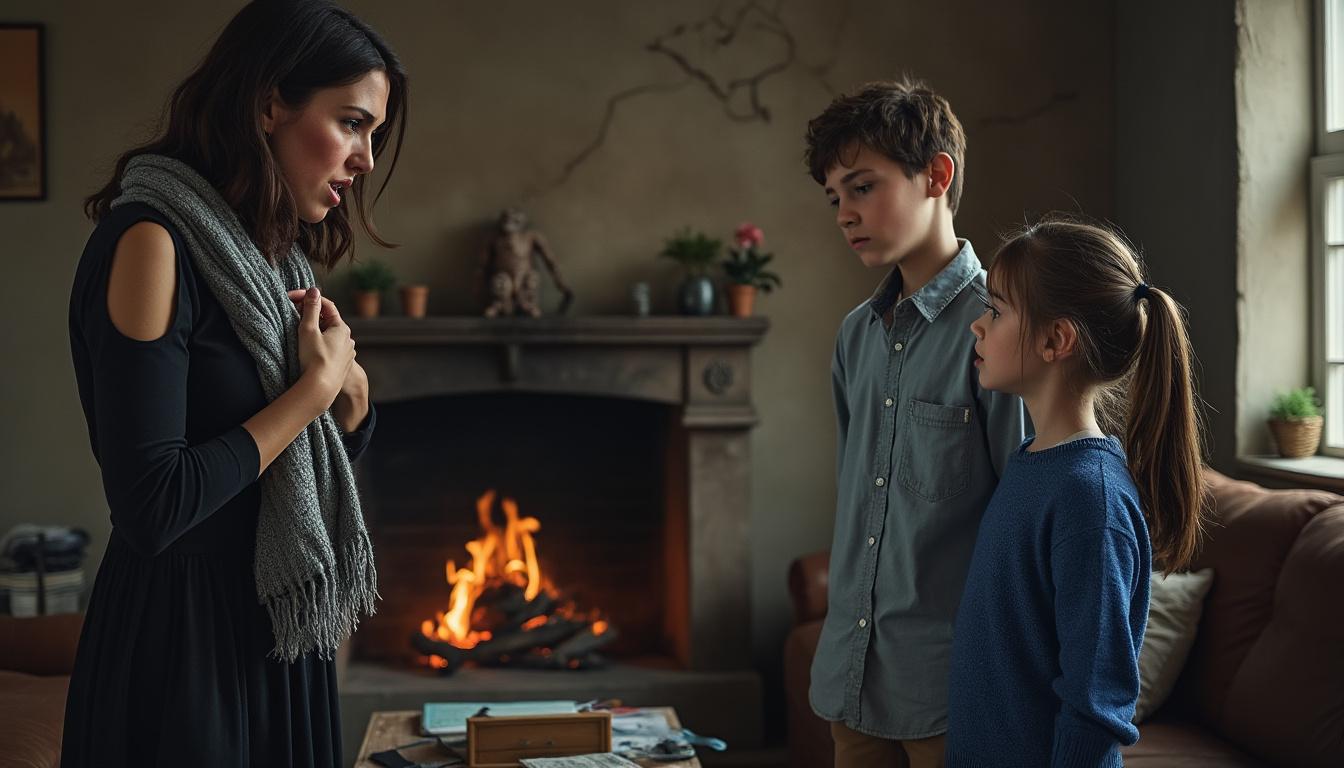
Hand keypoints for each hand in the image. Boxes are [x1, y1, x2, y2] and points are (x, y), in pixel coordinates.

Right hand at [296, 287, 354, 407]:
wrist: (321, 389)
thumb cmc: (314, 358)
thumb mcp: (309, 330)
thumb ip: (311, 309)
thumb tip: (314, 290)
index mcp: (341, 328)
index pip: (326, 305)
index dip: (308, 298)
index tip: (291, 298)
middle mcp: (347, 340)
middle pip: (327, 321)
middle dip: (310, 315)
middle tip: (292, 315)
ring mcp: (346, 354)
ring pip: (328, 336)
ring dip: (314, 331)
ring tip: (298, 333)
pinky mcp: (341, 366)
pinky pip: (329, 349)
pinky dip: (319, 345)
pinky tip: (308, 351)